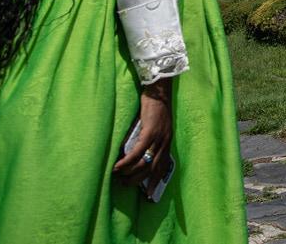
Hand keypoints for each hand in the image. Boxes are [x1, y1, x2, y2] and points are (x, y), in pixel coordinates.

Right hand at [113, 78, 173, 197]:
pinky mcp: (150, 131)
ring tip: (119, 178)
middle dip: (140, 180)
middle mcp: (165, 142)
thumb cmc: (154, 108)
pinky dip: (128, 161)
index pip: (163, 166)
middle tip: (127, 186)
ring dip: (131, 173)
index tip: (149, 194)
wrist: (157, 91)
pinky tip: (118, 167)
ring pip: (145, 162)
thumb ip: (148, 140)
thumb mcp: (155, 127)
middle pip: (154, 168)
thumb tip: (133, 154)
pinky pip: (138, 151)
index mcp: (167, 142)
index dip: (156, 181)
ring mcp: (159, 137)